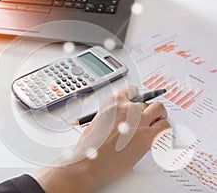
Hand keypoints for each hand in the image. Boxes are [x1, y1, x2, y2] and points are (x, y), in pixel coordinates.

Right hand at [34, 86, 169, 192]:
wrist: (89, 163)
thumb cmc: (89, 147)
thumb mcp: (96, 123)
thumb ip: (111, 116)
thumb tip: (120, 120)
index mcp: (113, 103)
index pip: (132, 91)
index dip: (137, 100)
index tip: (138, 106)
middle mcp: (127, 108)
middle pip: (148, 101)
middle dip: (150, 110)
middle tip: (149, 119)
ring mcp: (138, 121)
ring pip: (160, 110)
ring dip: (160, 118)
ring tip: (156, 127)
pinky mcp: (146, 137)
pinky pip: (165, 128)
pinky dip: (164, 132)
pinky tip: (157, 138)